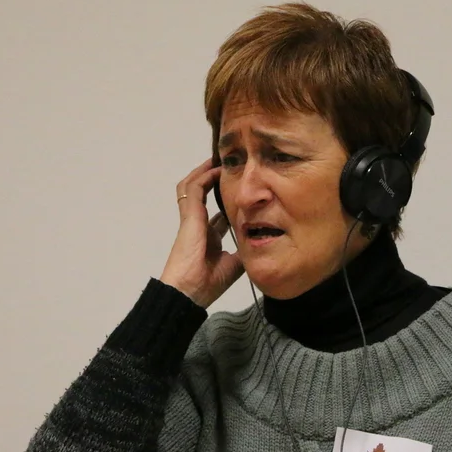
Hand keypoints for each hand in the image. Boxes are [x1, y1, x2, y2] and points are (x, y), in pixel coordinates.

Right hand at [159, 159, 243, 307]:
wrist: (189, 292)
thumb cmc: (208, 284)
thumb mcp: (236, 266)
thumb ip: (246, 252)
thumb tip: (262, 242)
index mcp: (209, 240)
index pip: (218, 217)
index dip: (228, 204)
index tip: (241, 194)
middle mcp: (199, 226)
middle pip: (203, 196)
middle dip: (214, 181)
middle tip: (230, 168)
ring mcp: (191, 219)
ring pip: (193, 187)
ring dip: (205, 172)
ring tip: (219, 159)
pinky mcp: (189, 216)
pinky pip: (193, 189)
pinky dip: (203, 176)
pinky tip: (216, 168)